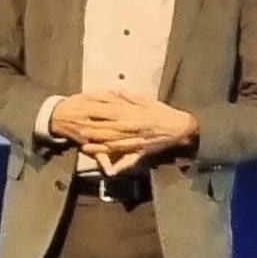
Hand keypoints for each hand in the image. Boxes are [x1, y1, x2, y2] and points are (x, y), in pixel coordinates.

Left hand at [63, 90, 197, 173]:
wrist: (179, 128)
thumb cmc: (162, 112)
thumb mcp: (146, 99)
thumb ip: (128, 96)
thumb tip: (113, 90)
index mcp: (132, 114)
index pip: (110, 112)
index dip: (95, 112)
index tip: (83, 110)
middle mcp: (132, 129)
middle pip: (108, 129)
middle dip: (92, 129)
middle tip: (77, 129)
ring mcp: (135, 142)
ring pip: (113, 144)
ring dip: (98, 145)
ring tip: (83, 144)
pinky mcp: (140, 152)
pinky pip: (125, 160)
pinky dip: (116, 164)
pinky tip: (105, 167)